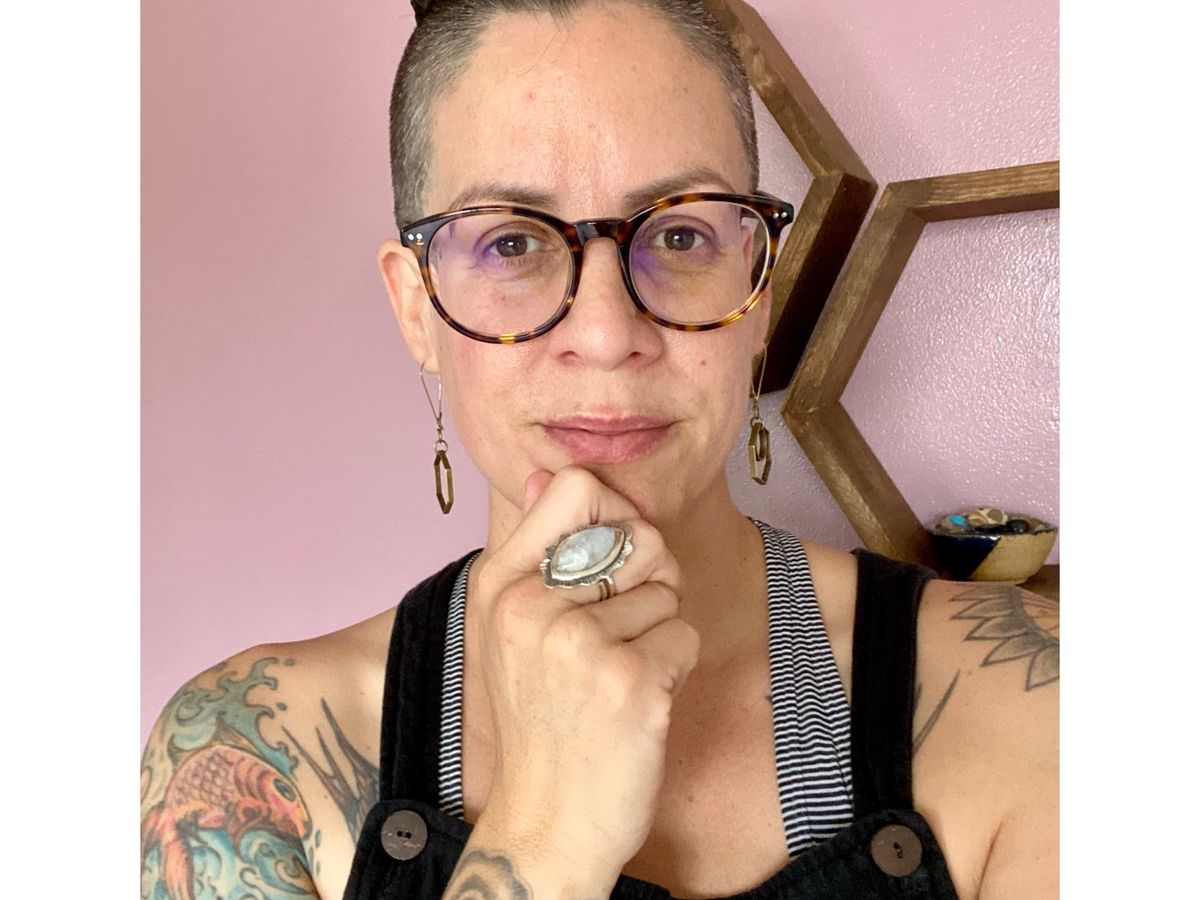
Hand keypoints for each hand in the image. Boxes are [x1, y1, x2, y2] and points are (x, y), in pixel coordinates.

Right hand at [469, 465, 699, 885]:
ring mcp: (579, 644)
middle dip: (654, 576)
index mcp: (500, 583)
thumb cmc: (540, 718)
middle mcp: (532, 606)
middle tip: (628, 626)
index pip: (574, 487)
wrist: (546, 820)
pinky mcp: (629, 682)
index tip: (616, 550)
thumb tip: (544, 472)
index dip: (615, 509)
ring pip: (669, 590)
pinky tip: (639, 700)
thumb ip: (534, 551)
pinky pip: (686, 634)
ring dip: (661, 630)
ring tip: (622, 672)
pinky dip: (676, 666)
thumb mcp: (510, 629)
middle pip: (641, 536)